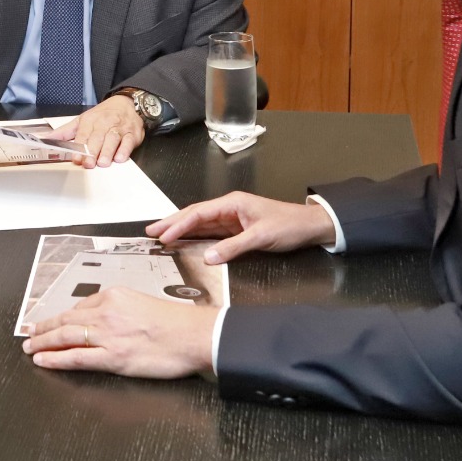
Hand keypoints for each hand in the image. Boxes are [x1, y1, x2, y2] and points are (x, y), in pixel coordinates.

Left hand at [22, 287, 215, 378]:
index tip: (52, 321)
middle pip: (66, 320)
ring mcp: (107, 335)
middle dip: (44, 328)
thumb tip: (107, 319)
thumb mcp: (143, 303)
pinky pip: (75, 357)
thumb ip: (121, 309)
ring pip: (65, 336)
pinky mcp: (112, 357)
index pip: (80, 306)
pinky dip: (55, 358)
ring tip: (29, 347)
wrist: (194, 335)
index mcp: (114, 296)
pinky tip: (42, 360)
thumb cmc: (176, 323)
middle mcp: (106, 313)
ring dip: (43, 342)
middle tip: (29, 333)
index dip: (61, 316)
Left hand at [49, 95, 144, 167]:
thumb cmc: (102, 114)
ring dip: (107, 152)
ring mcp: (119, 128)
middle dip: (93, 152)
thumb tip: (46, 138)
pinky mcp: (132, 133)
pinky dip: (124, 150)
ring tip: (103, 163)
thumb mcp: (82, 120)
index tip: (76, 158)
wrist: (127, 102)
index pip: (83, 135)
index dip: (79, 147)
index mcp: (90, 120)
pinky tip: (119, 158)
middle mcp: (104, 123)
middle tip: (89, 164)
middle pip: (97, 138)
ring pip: (112, 139)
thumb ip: (64, 132)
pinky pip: (128, 142)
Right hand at [146, 191, 335, 263]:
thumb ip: (233, 247)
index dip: (179, 224)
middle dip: (172, 223)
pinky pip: (211, 233)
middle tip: (151, 232)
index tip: (163, 235)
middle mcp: (229, 208)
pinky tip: (185, 242)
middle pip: (194, 215)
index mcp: (232, 203)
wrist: (310, 226)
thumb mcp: (261, 237)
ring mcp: (232, 219)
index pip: (198, 213)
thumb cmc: (289, 225)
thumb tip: (207, 257)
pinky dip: (195, 237)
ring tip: (161, 236)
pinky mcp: (237, 229)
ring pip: (201, 224)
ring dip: (181, 230)